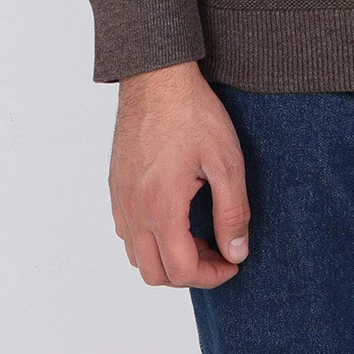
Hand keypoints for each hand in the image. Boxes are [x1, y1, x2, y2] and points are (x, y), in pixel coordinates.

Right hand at [109, 60, 250, 287]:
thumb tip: (237, 253)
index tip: (233, 262)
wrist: (157, 77)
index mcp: (161, 206)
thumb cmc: (193, 114)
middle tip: (218, 251)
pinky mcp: (116, 185)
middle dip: (190, 273)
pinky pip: (126, 232)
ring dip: (168, 258)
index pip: (182, 270)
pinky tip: (175, 217)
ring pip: (137, 256)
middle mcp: (134, 210)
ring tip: (199, 234)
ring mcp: (120, 199)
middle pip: (155, 274)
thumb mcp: (226, 161)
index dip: (212, 276)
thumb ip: (232, 212)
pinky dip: (149, 240)